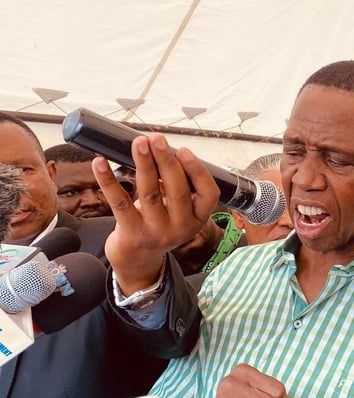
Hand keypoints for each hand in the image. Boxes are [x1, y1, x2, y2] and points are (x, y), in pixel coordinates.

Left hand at [92, 133, 219, 292]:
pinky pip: (120, 203)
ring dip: (144, 165)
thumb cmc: (160, 223)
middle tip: (156, 138)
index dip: (197, 171)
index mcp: (198, 218)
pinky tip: (100, 163)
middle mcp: (181, 227)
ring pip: (150, 194)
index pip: (209, 193)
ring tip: (138, 143)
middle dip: (166, 161)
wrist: (138, 259)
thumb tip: (160, 150)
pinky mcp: (132, 234)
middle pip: (178, 190)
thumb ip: (177, 186)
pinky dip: (109, 181)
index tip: (183, 149)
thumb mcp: (179, 211)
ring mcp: (157, 232)